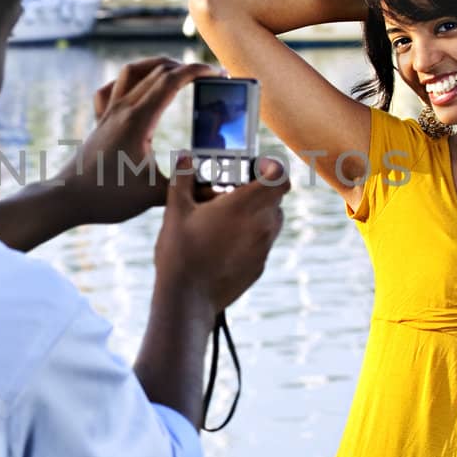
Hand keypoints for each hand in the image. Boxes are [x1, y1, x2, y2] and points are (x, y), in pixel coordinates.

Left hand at [54, 58, 217, 224]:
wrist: (68, 199)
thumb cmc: (109, 197)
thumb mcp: (156, 194)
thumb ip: (188, 186)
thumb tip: (219, 188)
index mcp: (139, 120)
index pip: (171, 80)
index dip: (197, 72)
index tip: (218, 74)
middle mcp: (122, 108)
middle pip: (157, 71)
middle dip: (185, 68)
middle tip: (208, 76)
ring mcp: (108, 112)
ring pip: (132, 71)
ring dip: (157, 65)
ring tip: (177, 71)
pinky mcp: (100, 121)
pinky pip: (111, 89)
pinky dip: (128, 81)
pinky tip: (136, 88)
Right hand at [155, 154, 288, 312]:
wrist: (187, 299)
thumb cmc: (181, 251)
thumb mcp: (176, 210)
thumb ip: (183, 178)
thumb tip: (184, 156)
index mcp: (245, 205)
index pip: (280, 177)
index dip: (272, 168)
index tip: (255, 167)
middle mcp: (262, 225)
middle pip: (274, 199)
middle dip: (256, 191)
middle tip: (229, 193)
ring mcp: (263, 248)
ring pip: (270, 221)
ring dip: (254, 214)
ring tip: (224, 219)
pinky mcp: (259, 267)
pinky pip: (262, 243)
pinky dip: (249, 236)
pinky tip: (221, 243)